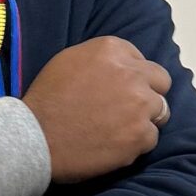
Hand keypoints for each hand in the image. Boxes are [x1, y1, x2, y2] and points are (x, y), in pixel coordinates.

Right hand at [23, 38, 171, 181]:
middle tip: (128, 109)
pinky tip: (114, 145)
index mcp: (112, 50)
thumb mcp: (69, 61)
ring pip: (160, 111)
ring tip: (119, 129)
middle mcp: (131, 73)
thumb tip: (123, 66)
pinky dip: (136, 144)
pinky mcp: (140, 135)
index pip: (141, 60)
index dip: (132, 77)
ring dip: (144, 119)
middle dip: (148, 94)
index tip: (118, 90)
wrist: (34, 139)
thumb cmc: (46, 101)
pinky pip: (151, 138)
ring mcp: (140, 105)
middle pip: (160, 82)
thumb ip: (103, 59)